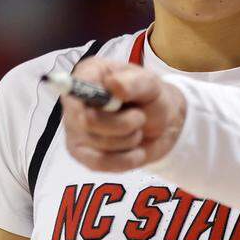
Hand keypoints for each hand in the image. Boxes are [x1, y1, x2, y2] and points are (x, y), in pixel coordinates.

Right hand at [61, 57, 186, 171]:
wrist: (164, 125)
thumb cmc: (152, 98)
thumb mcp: (151, 85)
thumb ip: (134, 83)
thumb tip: (112, 85)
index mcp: (89, 75)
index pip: (76, 87)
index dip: (95, 98)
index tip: (118, 102)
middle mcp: (75, 102)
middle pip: (89, 121)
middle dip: (125, 123)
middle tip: (140, 117)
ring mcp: (75, 130)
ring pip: (99, 144)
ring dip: (129, 139)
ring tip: (137, 130)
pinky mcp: (82, 155)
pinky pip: (100, 163)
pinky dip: (126, 159)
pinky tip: (136, 151)